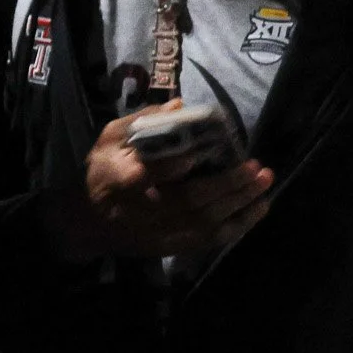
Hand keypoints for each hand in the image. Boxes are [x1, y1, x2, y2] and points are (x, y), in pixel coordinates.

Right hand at [43, 103, 273, 260]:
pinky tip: (257, 208)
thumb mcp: (108, 140)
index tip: (196, 153)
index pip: (145, 176)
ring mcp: (158, 233)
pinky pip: (210, 240)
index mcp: (117, 180)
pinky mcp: (171, 247)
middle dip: (225, 185)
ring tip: (264, 183)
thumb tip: (180, 104)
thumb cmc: (100, 173)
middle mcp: (140, 212)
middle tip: (255, 167)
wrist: (89, 223)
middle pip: (187, 202)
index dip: (171, 167)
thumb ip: (140, 122)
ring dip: (239, 205)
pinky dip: (238, 225)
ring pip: (204, 224)